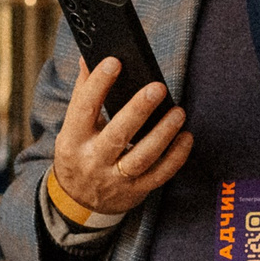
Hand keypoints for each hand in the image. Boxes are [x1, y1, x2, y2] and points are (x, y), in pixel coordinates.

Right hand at [51, 56, 191, 218]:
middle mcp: (93, 160)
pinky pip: (160, 174)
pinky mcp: (136, 191)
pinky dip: (176, 157)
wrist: (78, 203)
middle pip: (117, 134)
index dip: (98, 84)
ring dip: (163, 134)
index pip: (84, 108)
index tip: (115, 62)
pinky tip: (186, 137)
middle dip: (138, 110)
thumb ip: (84, 93)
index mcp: (73, 140)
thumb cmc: (79, 153)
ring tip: (178, 112)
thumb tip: (89, 57)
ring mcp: (115, 179)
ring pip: (142, 157)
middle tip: (158, 87)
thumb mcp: (73, 127)